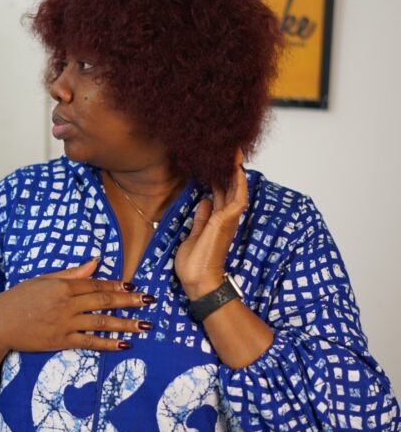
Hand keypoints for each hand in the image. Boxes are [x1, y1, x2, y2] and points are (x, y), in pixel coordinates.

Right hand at [0, 257, 154, 354]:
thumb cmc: (17, 299)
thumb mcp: (42, 279)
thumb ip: (70, 273)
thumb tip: (95, 262)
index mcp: (62, 285)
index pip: (96, 284)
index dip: (116, 285)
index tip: (134, 285)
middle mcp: (67, 304)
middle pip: (104, 300)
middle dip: (129, 300)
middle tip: (149, 301)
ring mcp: (65, 324)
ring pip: (102, 322)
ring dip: (125, 324)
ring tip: (145, 325)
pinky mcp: (61, 342)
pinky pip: (89, 342)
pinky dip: (108, 344)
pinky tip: (124, 344)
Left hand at [175, 149, 247, 300]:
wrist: (198, 281)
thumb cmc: (194, 264)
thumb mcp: (194, 235)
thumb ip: (201, 219)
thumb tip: (205, 202)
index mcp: (217, 221)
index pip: (221, 194)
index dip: (220, 178)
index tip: (217, 163)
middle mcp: (225, 218)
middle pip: (231, 188)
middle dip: (229, 169)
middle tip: (229, 150)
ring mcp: (228, 219)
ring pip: (236, 189)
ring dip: (236, 170)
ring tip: (234, 152)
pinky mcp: (226, 221)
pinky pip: (237, 197)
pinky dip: (238, 182)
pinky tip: (236, 168)